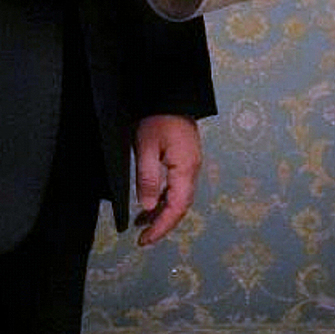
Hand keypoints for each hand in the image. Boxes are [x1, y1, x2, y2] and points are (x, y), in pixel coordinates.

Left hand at [132, 114, 201, 244]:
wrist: (172, 93)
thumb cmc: (157, 117)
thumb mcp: (146, 146)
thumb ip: (147, 178)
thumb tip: (148, 207)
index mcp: (186, 169)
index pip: (176, 208)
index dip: (161, 227)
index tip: (144, 241)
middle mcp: (192, 170)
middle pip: (180, 206)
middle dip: (162, 224)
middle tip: (142, 238)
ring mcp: (190, 164)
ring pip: (179, 197)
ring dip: (162, 212)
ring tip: (142, 223)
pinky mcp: (185, 158)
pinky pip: (177, 186)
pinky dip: (164, 199)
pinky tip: (151, 203)